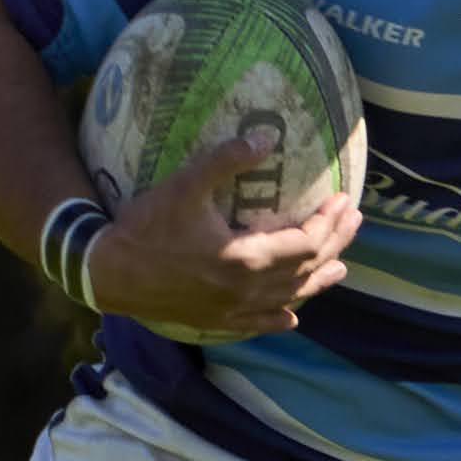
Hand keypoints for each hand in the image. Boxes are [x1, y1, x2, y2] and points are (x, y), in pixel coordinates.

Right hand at [85, 130, 360, 339]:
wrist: (108, 274)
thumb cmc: (146, 227)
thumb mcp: (184, 185)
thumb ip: (226, 160)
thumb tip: (266, 138)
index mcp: (246, 258)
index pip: (306, 243)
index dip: (330, 222)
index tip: (344, 200)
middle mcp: (247, 291)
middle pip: (306, 271)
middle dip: (335, 244)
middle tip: (353, 222)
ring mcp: (232, 311)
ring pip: (289, 299)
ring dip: (317, 282)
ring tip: (340, 269)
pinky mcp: (215, 321)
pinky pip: (258, 323)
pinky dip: (280, 317)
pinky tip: (291, 318)